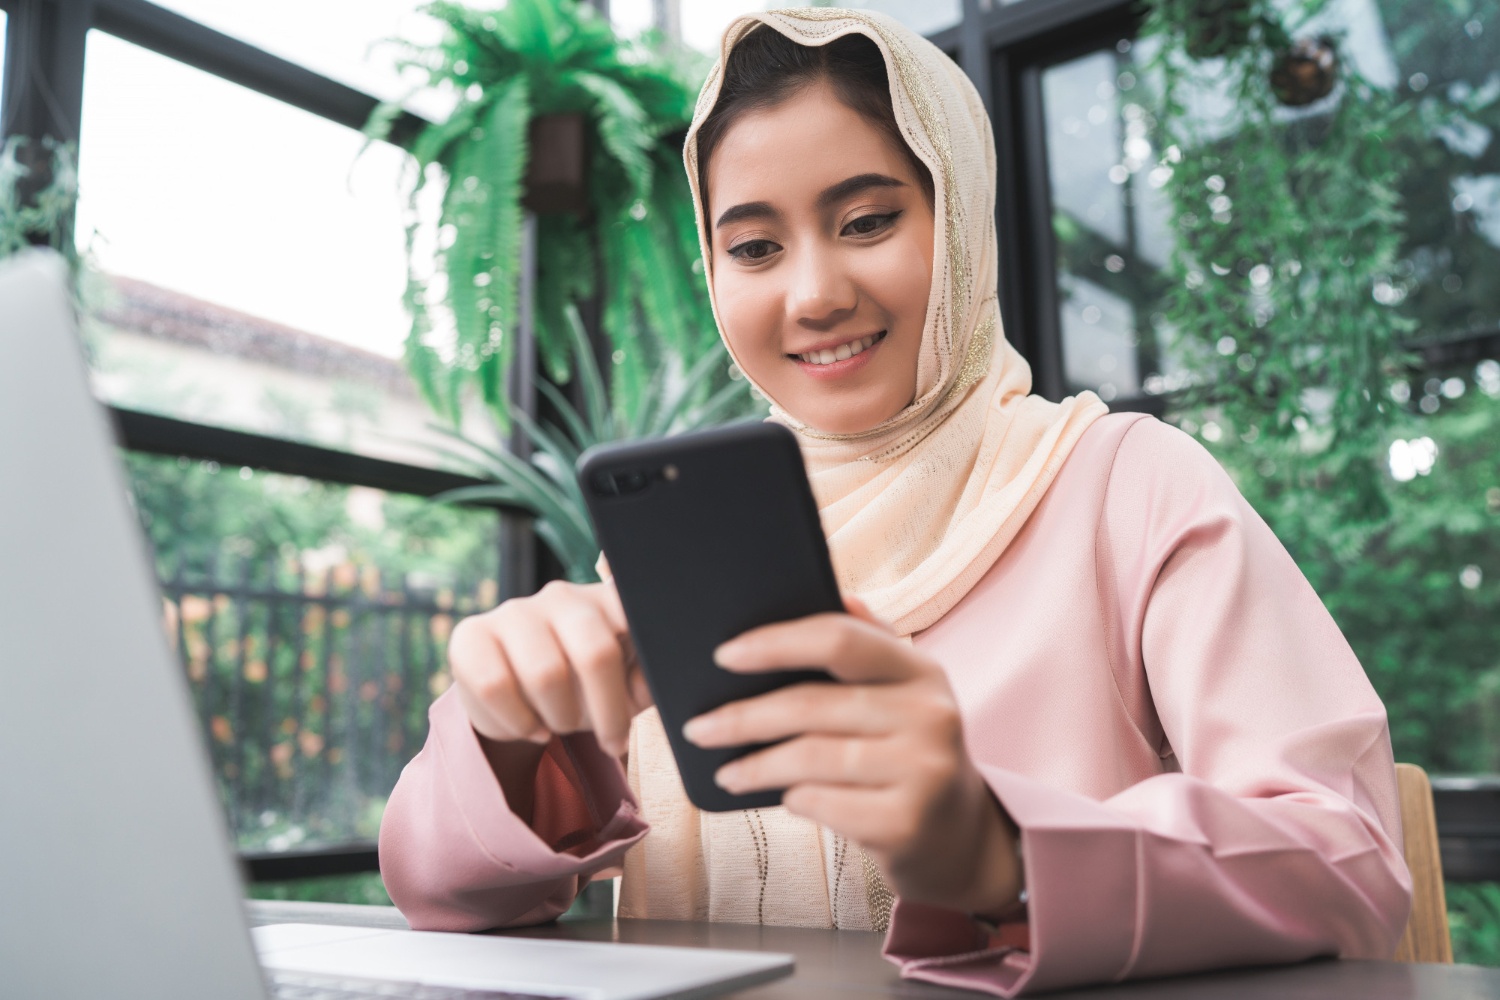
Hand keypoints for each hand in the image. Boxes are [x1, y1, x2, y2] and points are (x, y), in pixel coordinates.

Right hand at [448, 580, 651, 757]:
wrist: (523, 704)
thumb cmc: (587, 691)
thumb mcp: (629, 688)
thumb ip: (649, 680)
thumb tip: (652, 680)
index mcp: (605, 600)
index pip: (635, 625)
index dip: (640, 679)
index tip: (639, 710)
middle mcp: (560, 595)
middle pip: (595, 652)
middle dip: (606, 712)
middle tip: (610, 740)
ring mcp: (512, 611)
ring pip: (544, 673)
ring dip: (561, 718)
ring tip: (562, 725)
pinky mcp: (469, 635)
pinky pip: (494, 686)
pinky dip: (519, 723)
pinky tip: (531, 726)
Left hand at [681, 597, 1021, 917]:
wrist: (959, 838)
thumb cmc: (908, 754)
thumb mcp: (903, 694)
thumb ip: (869, 644)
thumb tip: (836, 593)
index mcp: (921, 670)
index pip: (840, 638)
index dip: (776, 642)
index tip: (724, 654)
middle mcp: (931, 714)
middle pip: (812, 704)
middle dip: (744, 716)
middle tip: (698, 728)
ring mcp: (923, 770)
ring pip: (811, 758)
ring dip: (756, 766)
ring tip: (725, 772)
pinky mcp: (907, 823)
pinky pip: (823, 803)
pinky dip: (793, 799)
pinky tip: (781, 797)